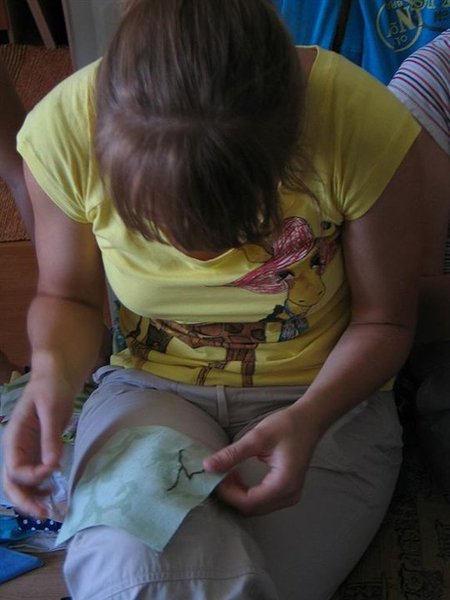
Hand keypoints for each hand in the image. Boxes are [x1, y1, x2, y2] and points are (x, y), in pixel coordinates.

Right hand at [2, 374, 73, 517]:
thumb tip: (52, 465)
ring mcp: (26, 452)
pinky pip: (34, 476)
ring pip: (20, 484)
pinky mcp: (37, 452)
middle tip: (43, 514)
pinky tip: (53, 492)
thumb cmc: (50, 388)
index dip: (31, 476)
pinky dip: (41, 487)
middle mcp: (15, 448)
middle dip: (24, 501)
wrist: (55, 377)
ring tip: (50, 509)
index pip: (14, 468)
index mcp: (13, 438)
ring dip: (32, 498)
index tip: (52, 470)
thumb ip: (51, 437)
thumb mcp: (52, 409)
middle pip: (11, 483)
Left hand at [203, 406, 321, 515]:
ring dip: (238, 495)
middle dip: (231, 496)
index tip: (213, 477)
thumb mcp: (257, 438)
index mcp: (283, 484)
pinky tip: (237, 477)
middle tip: (217, 476)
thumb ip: (232, 454)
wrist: (309, 421)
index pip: (249, 502)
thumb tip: (207, 466)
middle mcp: (289, 496)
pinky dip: (247, 493)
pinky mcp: (287, 491)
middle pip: (252, 509)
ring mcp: (290, 496)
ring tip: (226, 475)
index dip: (228, 493)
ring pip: (257, 507)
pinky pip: (263, 501)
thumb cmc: (286, 426)